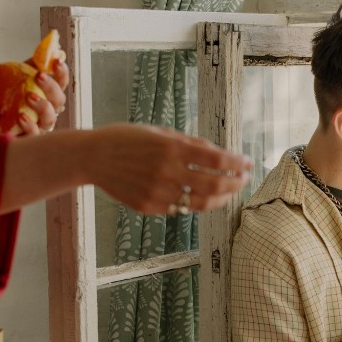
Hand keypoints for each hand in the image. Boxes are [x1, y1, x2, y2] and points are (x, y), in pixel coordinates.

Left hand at [0, 60, 71, 138]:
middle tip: (39, 77)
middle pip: (59, 101)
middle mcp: (45, 111)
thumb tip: (44, 51)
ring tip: (29, 96)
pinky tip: (22, 116)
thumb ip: (29, 65)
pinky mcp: (24, 137)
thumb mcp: (13, 75)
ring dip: (43, 106)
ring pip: (50, 119)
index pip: (60, 84)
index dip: (62, 73)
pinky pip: (33, 135)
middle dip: (51, 88)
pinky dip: (30, 125)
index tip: (57, 62)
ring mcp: (37, 126)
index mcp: (45, 95)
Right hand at [88, 124, 251, 215]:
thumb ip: (189, 143)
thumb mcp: (159, 132)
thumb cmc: (127, 139)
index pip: (216, 157)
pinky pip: (180, 209)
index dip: (237, 162)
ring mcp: (157, 192)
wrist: (92, 157)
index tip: (248, 163)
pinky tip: (202, 197)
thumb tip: (218, 153)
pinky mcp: (148, 207)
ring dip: (220, 198)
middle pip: (214, 184)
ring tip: (228, 192)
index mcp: (171, 147)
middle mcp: (167, 171)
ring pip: (200, 202)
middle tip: (244, 180)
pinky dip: (195, 204)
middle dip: (235, 183)